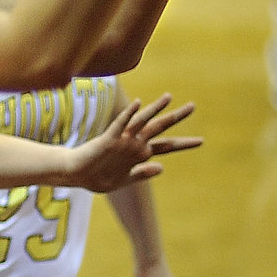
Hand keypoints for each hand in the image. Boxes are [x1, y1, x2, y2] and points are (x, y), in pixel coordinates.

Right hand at [66, 92, 201, 191]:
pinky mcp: (108, 139)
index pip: (166, 146)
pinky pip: (121, 125)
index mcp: (140, 153)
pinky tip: (138, 104)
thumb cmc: (97, 176)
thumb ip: (142, 173)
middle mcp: (134, 144)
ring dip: (155, 109)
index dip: (184, 144)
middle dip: (176, 117)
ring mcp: (122, 140)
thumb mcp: (125, 179)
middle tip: (193, 106)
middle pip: (159, 128)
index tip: (201, 141)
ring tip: (169, 97)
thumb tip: (162, 168)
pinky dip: (129, 115)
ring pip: (143, 122)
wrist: (75, 172)